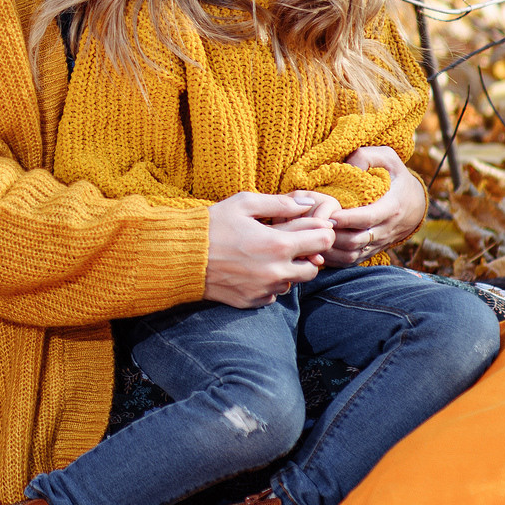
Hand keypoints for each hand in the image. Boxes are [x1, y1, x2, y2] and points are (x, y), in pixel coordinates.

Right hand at [203, 192, 333, 308]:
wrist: (180, 256)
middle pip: (314, 268)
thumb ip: (280, 203)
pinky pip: (273, 294)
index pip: (323, 240)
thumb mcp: (244, 204)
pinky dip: (269, 283)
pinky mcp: (252, 301)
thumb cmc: (212, 225)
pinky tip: (252, 269)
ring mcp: (264, 289)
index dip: (320, 231)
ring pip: (293, 283)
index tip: (308, 227)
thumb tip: (309, 204)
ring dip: (287, 270)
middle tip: (288, 242)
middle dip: (307, 255)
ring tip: (266, 255)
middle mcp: (276, 271)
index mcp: (278, 244)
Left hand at [323, 148, 428, 267]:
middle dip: (333, 235)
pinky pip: (351, 261)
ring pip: (352, 254)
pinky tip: (317, 246)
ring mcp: (378, 243)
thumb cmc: (394, 176)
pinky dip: (333, 258)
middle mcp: (386, 229)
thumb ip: (366, 157)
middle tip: (312, 225)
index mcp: (391, 206)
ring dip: (330, 248)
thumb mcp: (387, 157)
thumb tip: (348, 165)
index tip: (328, 214)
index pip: (367, 217)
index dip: (346, 219)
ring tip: (311, 235)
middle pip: (356, 240)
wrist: (414, 203)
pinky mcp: (370, 251)